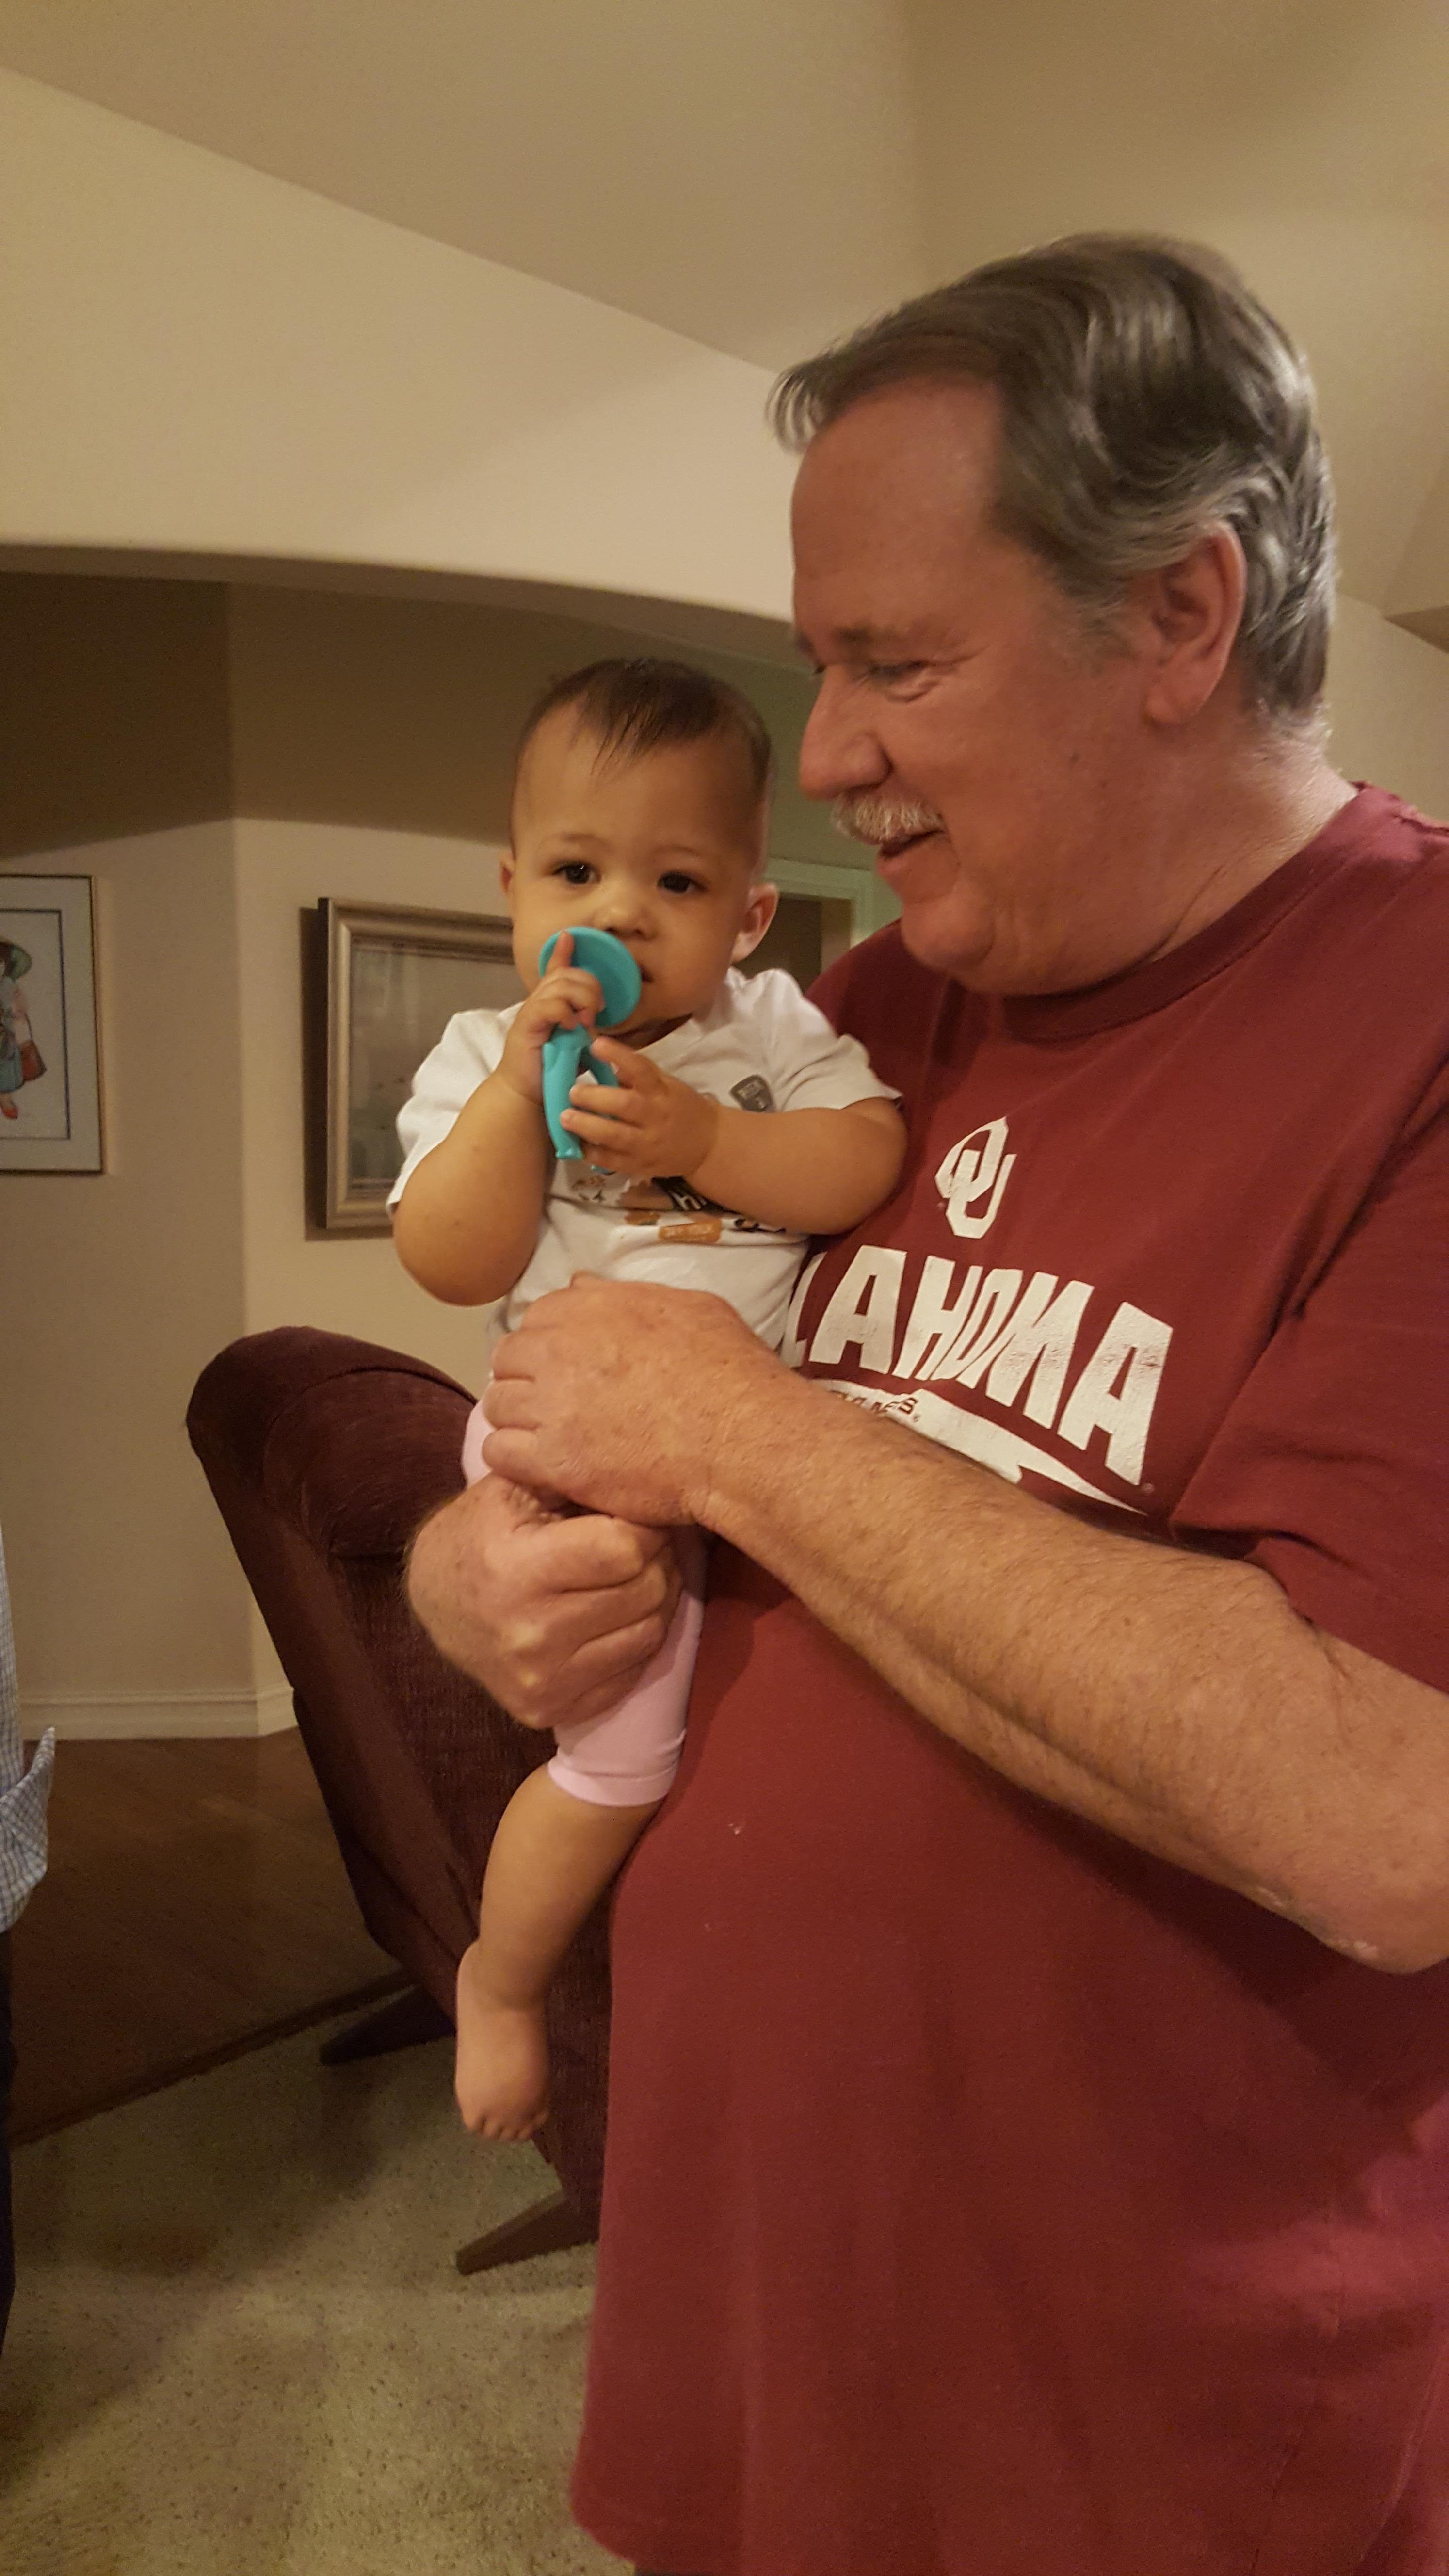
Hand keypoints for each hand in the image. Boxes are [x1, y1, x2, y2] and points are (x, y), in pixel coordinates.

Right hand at [405, 1466, 680, 1727]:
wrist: (435, 1599)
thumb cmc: (482, 1530)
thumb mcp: (514, 1488)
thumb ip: (573, 1477)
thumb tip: (646, 1477)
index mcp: (514, 1570)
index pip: (623, 1549)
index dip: (644, 1525)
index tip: (639, 1514)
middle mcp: (527, 1634)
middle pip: (643, 1591)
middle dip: (657, 1558)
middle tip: (649, 1542)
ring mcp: (539, 1681)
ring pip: (649, 1633)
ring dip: (658, 1598)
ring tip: (640, 1572)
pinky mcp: (547, 1710)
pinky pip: (632, 1672)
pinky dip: (638, 1637)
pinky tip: (621, 1611)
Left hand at [483, 1275, 782, 1524]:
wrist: (741, 1438)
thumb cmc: (731, 1372)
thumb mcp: (692, 1308)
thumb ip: (627, 1296)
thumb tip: (580, 1284)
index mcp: (593, 1309)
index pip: (536, 1317)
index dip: (547, 1344)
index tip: (564, 1366)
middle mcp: (562, 1351)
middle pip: (508, 1359)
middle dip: (524, 1379)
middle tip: (552, 1405)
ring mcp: (554, 1406)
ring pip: (497, 1406)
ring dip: (517, 1419)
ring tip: (545, 1438)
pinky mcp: (555, 1460)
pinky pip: (500, 1454)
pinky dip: (514, 1460)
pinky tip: (540, 1467)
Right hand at [495, 930, 602, 1109]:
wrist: (526, 1094)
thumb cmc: (550, 1071)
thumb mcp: (574, 1044)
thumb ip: (583, 1026)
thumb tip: (597, 1016)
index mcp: (549, 1004)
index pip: (555, 971)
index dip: (562, 952)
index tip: (568, 936)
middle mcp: (538, 1002)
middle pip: (567, 974)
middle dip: (590, 986)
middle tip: (596, 1013)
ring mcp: (531, 1012)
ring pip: (561, 985)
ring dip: (581, 998)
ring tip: (586, 1021)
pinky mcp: (526, 1025)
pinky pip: (549, 1004)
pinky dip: (564, 1011)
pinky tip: (570, 1027)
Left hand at [562, 1037, 717, 1177]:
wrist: (707, 1144)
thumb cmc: (680, 1107)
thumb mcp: (666, 1084)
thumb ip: (637, 1074)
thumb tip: (600, 1053)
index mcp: (661, 1091)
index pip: (641, 1069)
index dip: (618, 1056)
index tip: (596, 1044)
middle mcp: (655, 1117)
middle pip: (624, 1106)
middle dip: (594, 1098)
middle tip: (572, 1092)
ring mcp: (647, 1144)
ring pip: (614, 1136)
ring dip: (587, 1127)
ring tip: (564, 1118)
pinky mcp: (639, 1166)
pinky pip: (611, 1162)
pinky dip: (591, 1153)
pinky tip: (575, 1144)